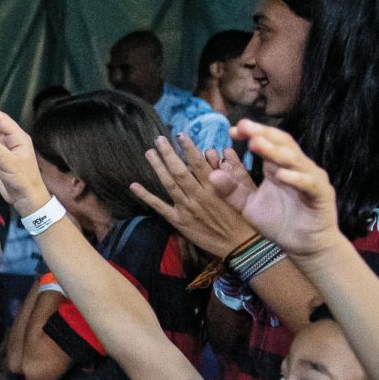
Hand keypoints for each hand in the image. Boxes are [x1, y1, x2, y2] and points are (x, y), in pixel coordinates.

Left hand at [131, 134, 255, 258]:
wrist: (241, 244)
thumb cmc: (244, 216)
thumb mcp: (243, 191)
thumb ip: (230, 171)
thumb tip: (215, 152)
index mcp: (215, 187)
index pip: (198, 163)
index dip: (188, 148)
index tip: (180, 134)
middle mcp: (199, 195)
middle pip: (179, 171)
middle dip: (168, 153)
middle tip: (159, 139)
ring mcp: (187, 209)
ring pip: (169, 184)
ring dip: (157, 167)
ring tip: (149, 153)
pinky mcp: (180, 222)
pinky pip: (160, 207)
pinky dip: (146, 196)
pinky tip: (134, 186)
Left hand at [233, 120, 342, 259]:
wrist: (304, 246)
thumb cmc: (279, 222)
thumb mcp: (249, 207)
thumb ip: (232, 191)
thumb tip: (212, 174)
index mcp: (277, 167)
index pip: (266, 143)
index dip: (251, 134)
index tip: (232, 130)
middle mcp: (296, 168)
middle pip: (281, 144)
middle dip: (262, 134)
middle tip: (244, 126)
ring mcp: (310, 179)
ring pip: (295, 159)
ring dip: (275, 151)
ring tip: (256, 144)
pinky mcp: (321, 194)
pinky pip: (309, 183)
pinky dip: (296, 178)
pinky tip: (281, 175)